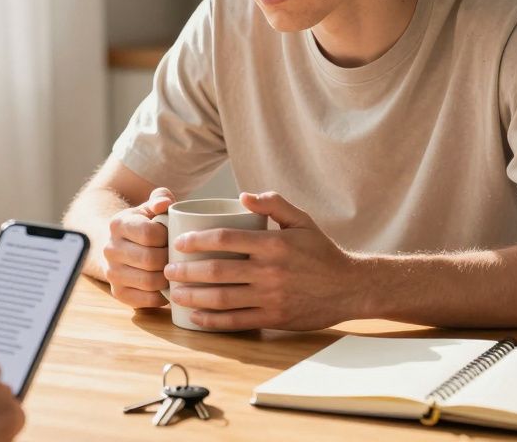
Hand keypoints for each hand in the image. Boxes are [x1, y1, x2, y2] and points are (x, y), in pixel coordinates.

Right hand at [103, 187, 175, 307]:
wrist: (121, 245)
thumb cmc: (144, 225)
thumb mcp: (150, 208)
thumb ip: (160, 199)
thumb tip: (165, 203)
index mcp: (118, 224)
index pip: (149, 234)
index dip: (169, 237)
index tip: (175, 237)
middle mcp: (110, 249)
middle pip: (150, 260)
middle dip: (170, 259)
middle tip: (181, 257)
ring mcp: (112, 273)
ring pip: (150, 282)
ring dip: (169, 278)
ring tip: (177, 271)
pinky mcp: (118, 293)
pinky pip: (146, 300)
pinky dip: (162, 295)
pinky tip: (169, 286)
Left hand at [163, 191, 361, 330]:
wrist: (350, 287)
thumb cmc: (321, 252)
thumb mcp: (302, 221)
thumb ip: (274, 204)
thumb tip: (243, 195)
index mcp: (273, 244)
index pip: (225, 239)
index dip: (197, 240)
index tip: (179, 242)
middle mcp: (269, 271)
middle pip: (217, 271)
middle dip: (186, 270)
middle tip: (166, 268)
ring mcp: (270, 297)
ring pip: (222, 298)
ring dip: (193, 297)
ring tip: (174, 292)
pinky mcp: (273, 318)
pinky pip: (237, 321)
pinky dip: (213, 321)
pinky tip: (196, 318)